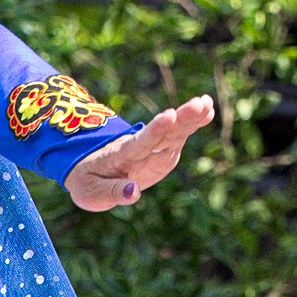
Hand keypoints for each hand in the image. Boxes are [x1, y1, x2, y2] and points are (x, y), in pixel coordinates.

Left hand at [64, 94, 215, 210]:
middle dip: (181, 119)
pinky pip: (179, 137)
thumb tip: (135, 193)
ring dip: (190, 118)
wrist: (87, 168)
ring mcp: (153, 148)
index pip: (140, 142)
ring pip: (174, 133)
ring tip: (207, 102)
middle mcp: (140, 148)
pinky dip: (193, 125)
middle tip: (198, 103)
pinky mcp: (162, 152)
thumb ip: (113, 192)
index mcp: (122, 157)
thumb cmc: (88, 182)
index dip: (155, 130)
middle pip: (163, 133)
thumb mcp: (91, 194)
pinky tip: (208, 111)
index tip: (169, 115)